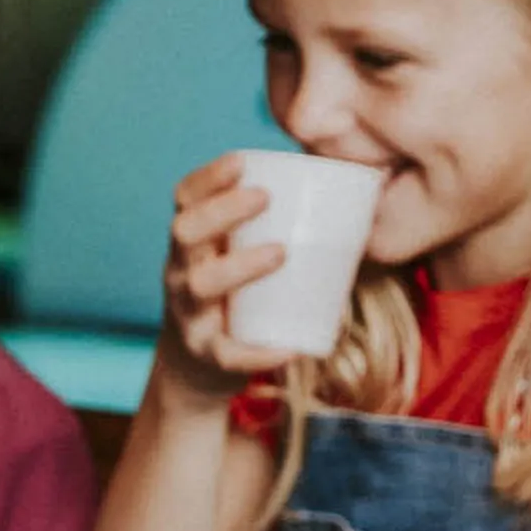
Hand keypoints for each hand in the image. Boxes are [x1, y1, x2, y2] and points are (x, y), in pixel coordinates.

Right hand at [156, 155, 305, 397]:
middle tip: (265, 198)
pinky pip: (226, 354)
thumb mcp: (232, 260)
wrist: (195, 369)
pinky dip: (257, 353)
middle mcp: (180, 272)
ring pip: (201, 284)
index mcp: (191, 244)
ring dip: (240, 265)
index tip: (241, 161)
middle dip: (222, 210)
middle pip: (185, 232)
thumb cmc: (231, 300)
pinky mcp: (206, 356)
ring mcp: (190, 315)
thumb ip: (269, 232)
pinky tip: (289, 348)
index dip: (208, 178)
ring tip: (280, 253)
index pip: (185, 200)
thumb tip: (349, 200)